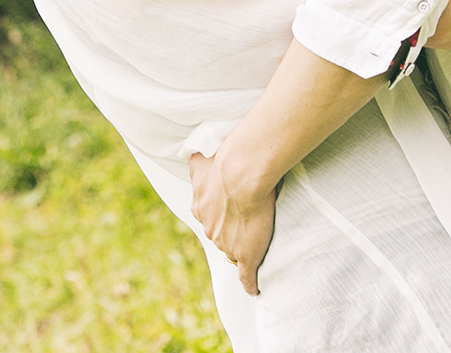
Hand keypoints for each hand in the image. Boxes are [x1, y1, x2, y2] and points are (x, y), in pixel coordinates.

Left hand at [190, 148, 278, 294]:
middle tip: (243, 224)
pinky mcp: (245, 255)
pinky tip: (253, 289)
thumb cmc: (224, 162)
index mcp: (200, 207)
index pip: (210, 218)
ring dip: (240, 247)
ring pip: (232, 250)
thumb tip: (196, 160)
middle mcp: (209, 227)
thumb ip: (198, 166)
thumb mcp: (201, 161)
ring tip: (255, 242)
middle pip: (219, 235)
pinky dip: (249, 283)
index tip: (230, 212)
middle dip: (228, 232)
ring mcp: (225, 243)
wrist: (241, 174)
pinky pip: (246, 275)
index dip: (221, 216)